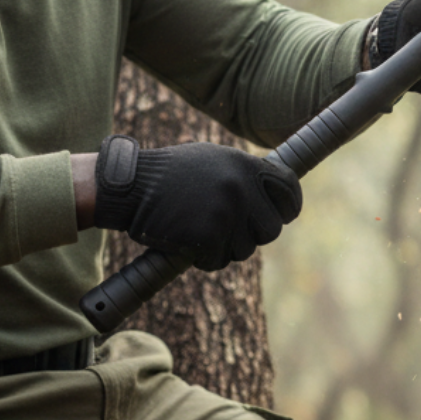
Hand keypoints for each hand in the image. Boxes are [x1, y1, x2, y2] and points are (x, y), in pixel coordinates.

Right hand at [92, 135, 301, 270]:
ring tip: (200, 231)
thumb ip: (243, 174)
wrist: (131, 186)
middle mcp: (242, 187)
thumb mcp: (212, 160)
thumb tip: (273, 192)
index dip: (289, 207)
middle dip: (253, 235)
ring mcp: (227, 211)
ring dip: (226, 248)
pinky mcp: (210, 235)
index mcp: (246, 165)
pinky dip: (205, 259)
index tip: (284, 215)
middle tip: (229, 231)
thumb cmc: (170, 174)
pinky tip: (188, 243)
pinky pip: (220, 260)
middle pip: (271, 229)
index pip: (289, 189)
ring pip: (246, 249)